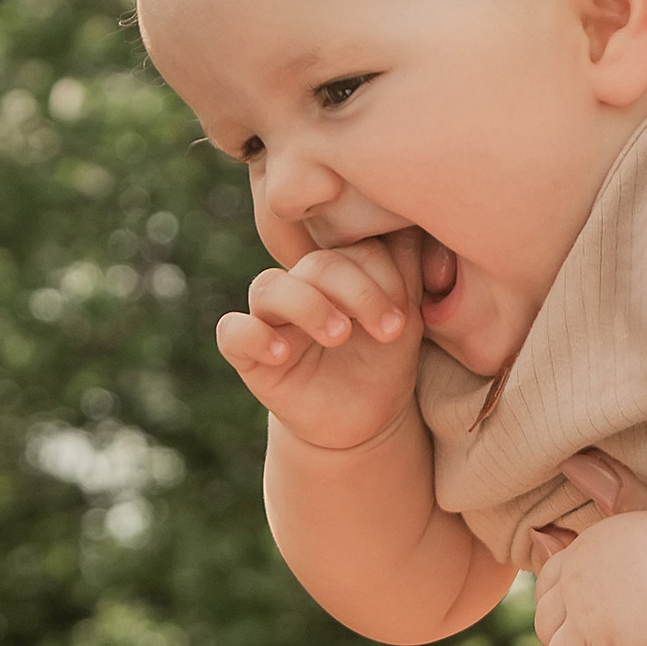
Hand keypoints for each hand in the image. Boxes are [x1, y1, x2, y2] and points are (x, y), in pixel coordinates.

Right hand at [212, 227, 424, 456]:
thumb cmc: (383, 364)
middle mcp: (300, 285)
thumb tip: (414, 223)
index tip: (406, 316)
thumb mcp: (405, 322)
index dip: (380, 276)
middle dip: (357, 292)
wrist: (365, 421)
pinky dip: (252, 335)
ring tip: (338, 335)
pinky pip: (232, 332)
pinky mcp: (247, 354)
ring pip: (270, 288)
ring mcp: (269, 318)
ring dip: (307, 306)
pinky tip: (282, 353)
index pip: (353, 250)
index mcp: (338, 270)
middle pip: (316, 265)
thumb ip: (409, 273)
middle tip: (388, 330)